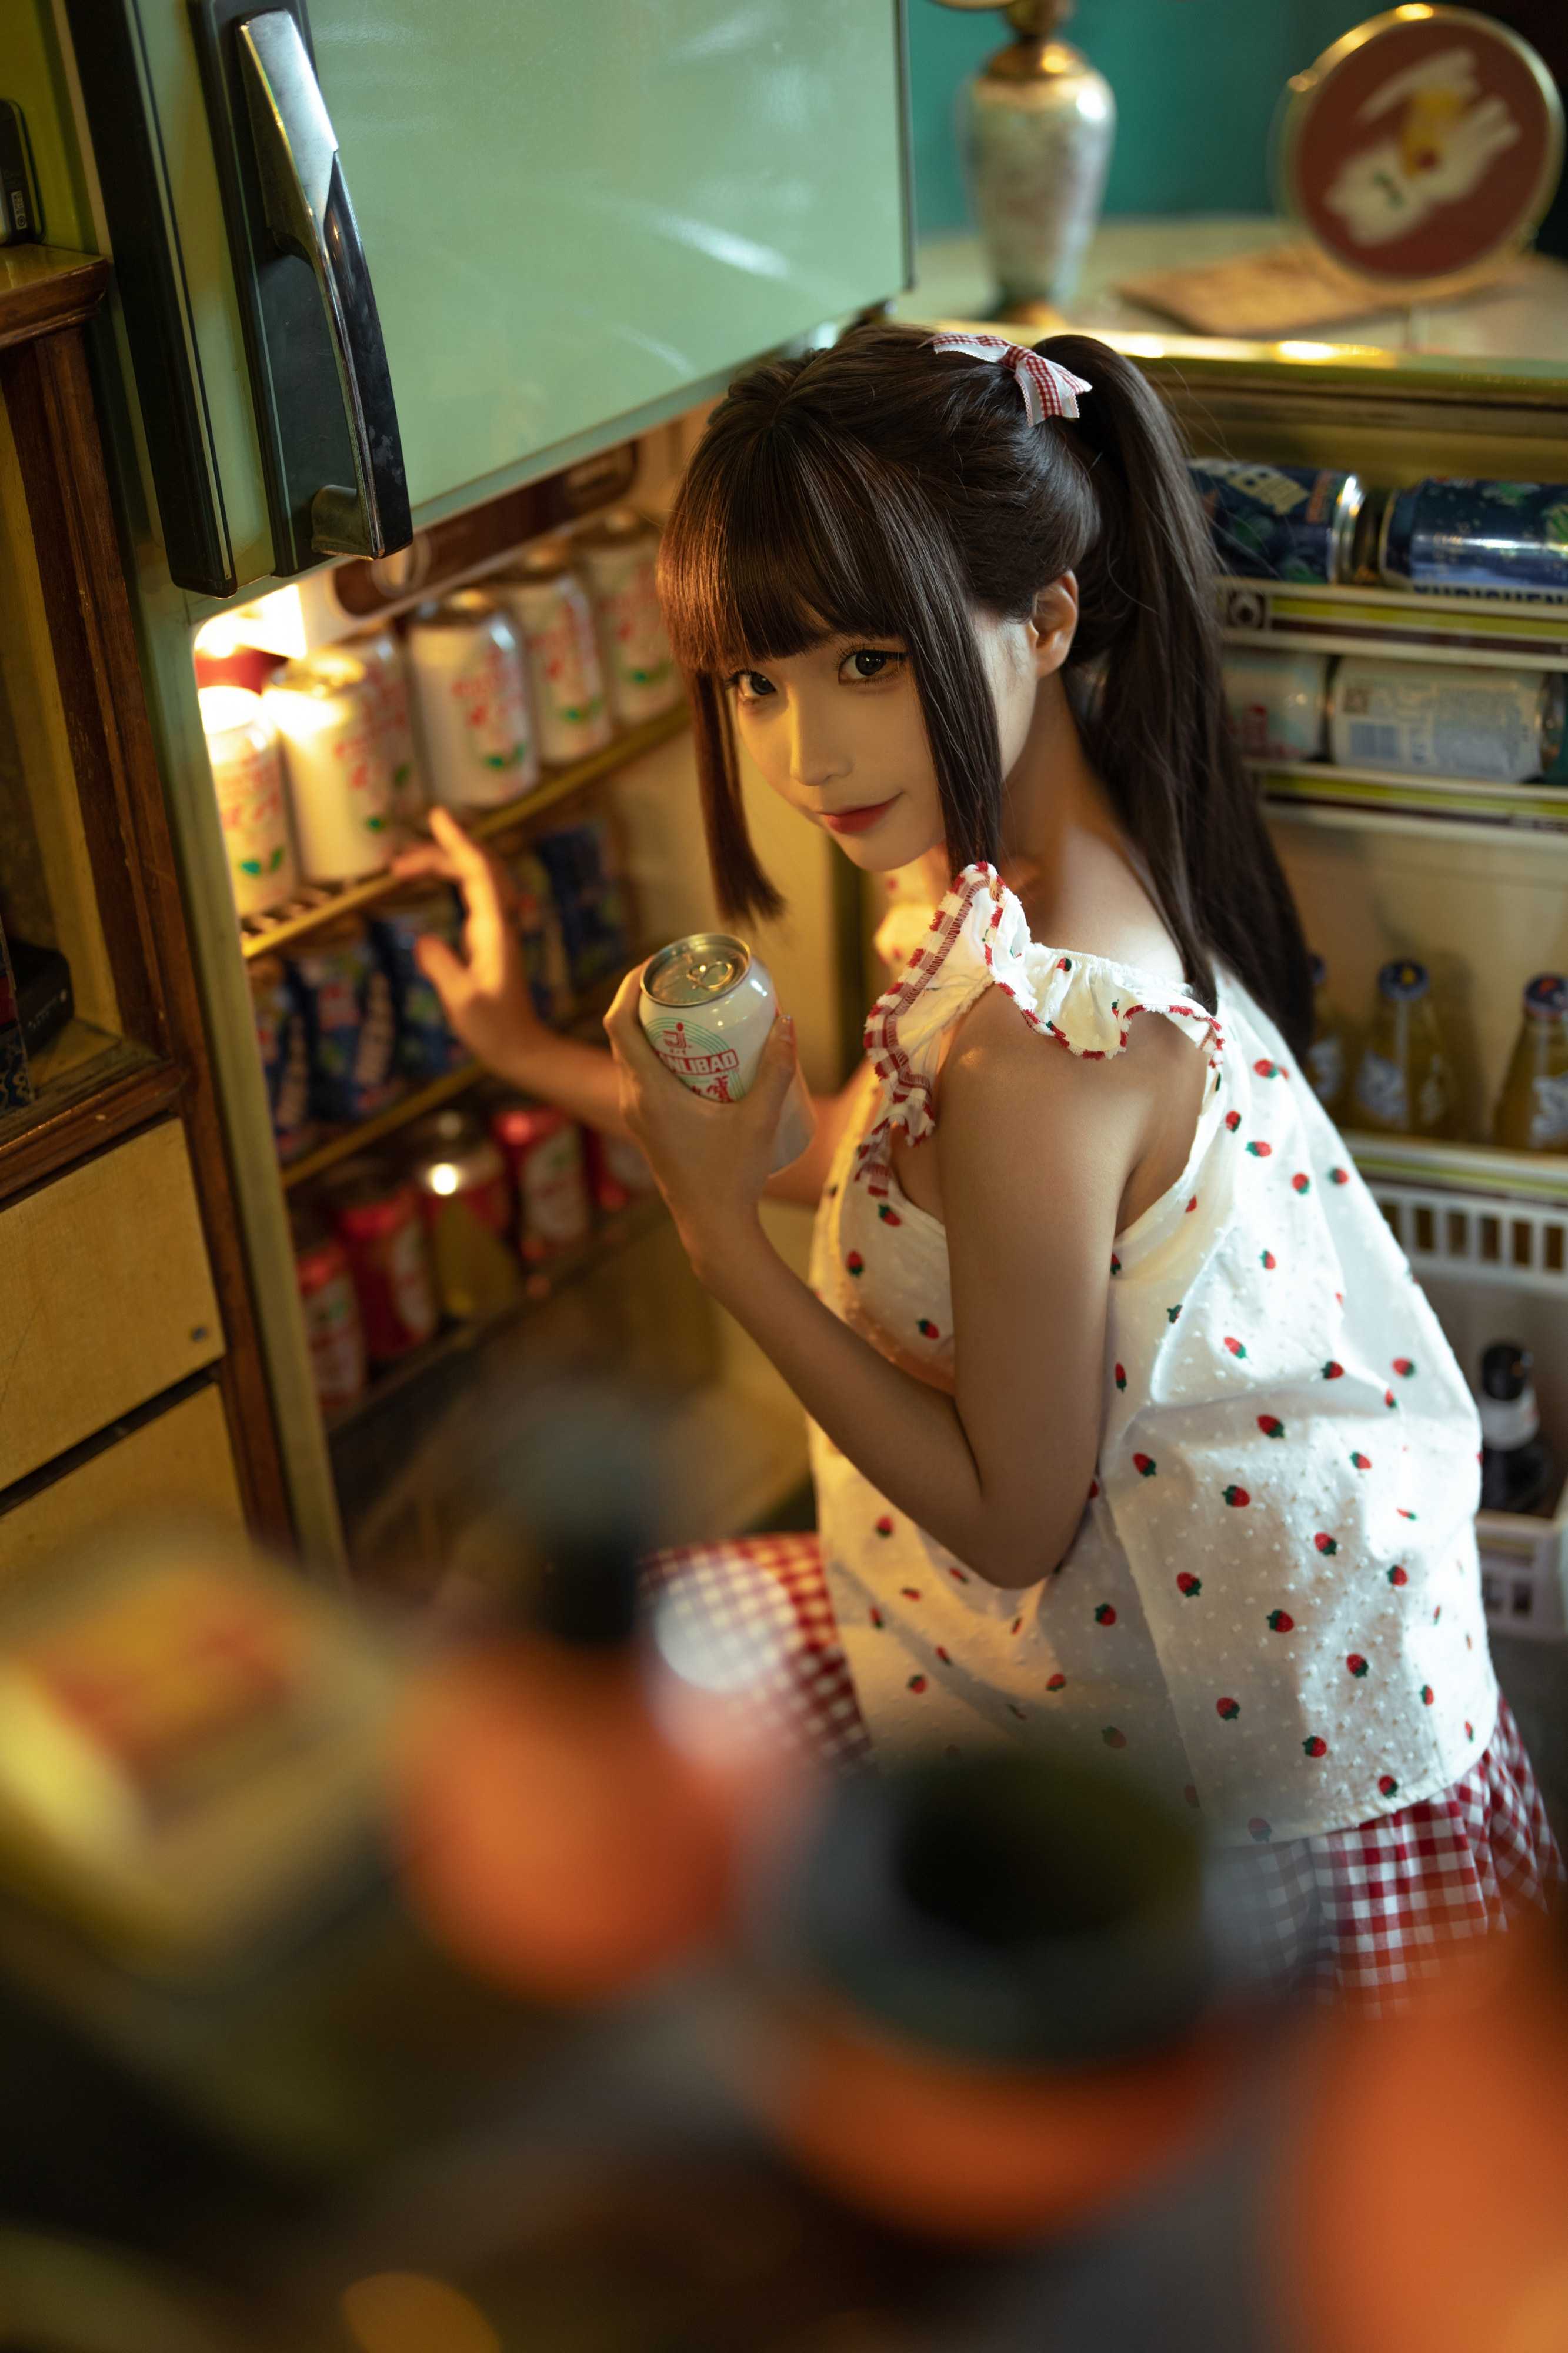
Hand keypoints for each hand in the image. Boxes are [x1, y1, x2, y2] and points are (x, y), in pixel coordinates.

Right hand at [392, 807, 553, 1079]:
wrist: (521, 1048)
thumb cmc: (494, 1030)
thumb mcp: (462, 1001)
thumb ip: (442, 968)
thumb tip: (421, 941)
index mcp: (495, 930)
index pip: (479, 872)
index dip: (457, 842)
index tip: (437, 817)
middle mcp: (500, 922)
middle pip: (477, 868)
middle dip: (440, 853)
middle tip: (398, 862)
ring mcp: (497, 928)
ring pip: (476, 879)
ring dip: (444, 865)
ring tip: (403, 869)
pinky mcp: (491, 939)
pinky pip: (474, 894)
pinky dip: (452, 880)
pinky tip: (432, 883)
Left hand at [601, 965, 799, 1277]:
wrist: (713, 1228)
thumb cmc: (732, 1177)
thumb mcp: (760, 1119)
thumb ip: (775, 1069)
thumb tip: (786, 1021)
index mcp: (649, 1092)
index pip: (618, 1023)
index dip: (629, 984)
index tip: (657, 963)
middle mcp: (632, 1100)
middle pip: (622, 1033)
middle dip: (645, 999)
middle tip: (681, 979)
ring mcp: (635, 1115)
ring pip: (629, 1055)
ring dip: (649, 1027)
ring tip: (687, 1007)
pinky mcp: (645, 1127)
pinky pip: (639, 1076)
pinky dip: (656, 1053)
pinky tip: (691, 1051)